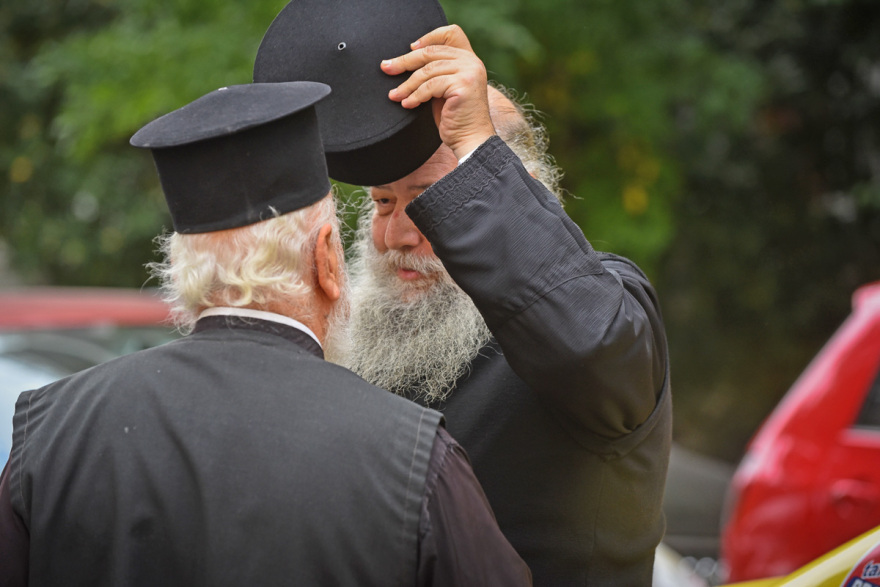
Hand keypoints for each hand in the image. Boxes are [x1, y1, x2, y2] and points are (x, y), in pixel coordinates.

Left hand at [381, 25, 495, 159]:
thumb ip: (436, 72)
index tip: (408, 48)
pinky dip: (415, 95)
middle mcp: (472, 62)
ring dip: (407, 84)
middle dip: (405, 61)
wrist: (470, 140)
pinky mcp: (463, 85)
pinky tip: (407, 104)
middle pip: (431, 52)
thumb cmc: (454, 118)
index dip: (428, 37)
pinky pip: (430, 85)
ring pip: (428, 71)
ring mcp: (469, 72)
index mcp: (469, 59)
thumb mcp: (444, 89)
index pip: (450, 33)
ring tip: (394, 95)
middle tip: (386, 68)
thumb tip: (405, 61)